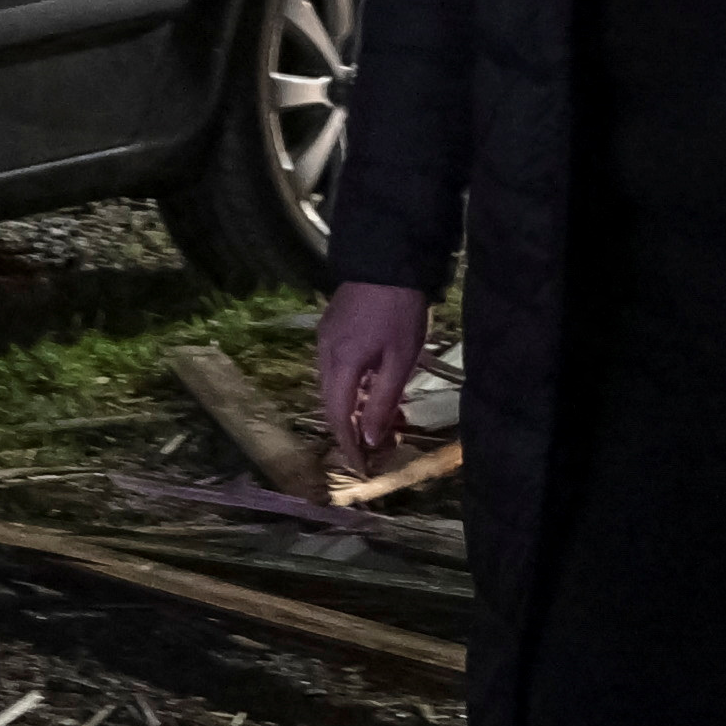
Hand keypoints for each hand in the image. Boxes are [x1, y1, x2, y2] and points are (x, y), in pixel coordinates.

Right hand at [311, 277, 439, 470]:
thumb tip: (371, 438)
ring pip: (333, 385)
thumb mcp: (400, 359)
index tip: (361, 467)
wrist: (389, 257)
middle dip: (351, 430)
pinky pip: (336, 367)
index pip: (338, 416)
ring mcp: (325, 337)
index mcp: (340, 363)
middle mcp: (324, 352)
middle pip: (331, 403)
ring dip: (352, 408)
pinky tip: (370, 389)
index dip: (349, 444)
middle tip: (375, 449)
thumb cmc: (400, 310)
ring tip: (379, 422)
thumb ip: (383, 400)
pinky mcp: (332, 326)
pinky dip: (351, 387)